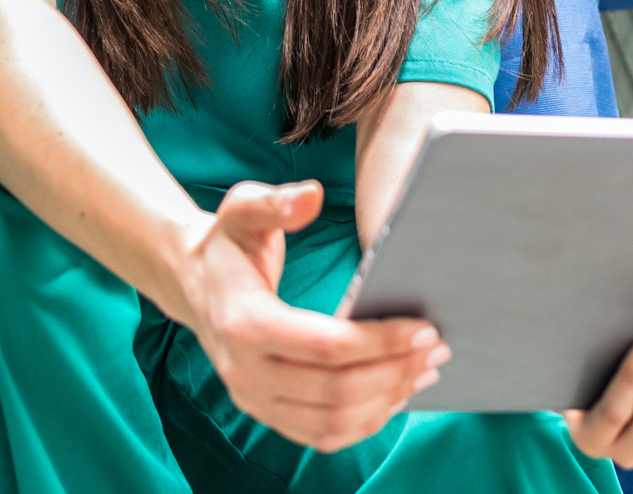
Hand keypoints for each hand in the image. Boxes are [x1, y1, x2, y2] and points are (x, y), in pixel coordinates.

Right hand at [185, 180, 446, 451]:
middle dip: (395, 372)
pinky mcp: (266, 413)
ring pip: (331, 422)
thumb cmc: (228, 244)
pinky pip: (321, 435)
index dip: (380, 341)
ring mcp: (254, 400)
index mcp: (244, 323)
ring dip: (386, 401)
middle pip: (335, 391)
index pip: (326, 346)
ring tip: (425, 371)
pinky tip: (395, 395)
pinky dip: (363, 423)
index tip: (425, 328)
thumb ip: (276, 202)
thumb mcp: (242, 209)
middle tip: (437, 348)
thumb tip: (312, 196)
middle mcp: (245, 372)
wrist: (195, 283)